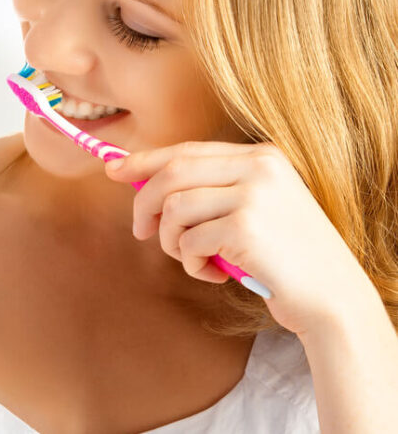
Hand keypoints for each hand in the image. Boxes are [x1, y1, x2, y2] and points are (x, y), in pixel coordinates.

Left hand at [104, 141, 377, 335]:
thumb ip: (209, 190)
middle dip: (144, 203)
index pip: (187, 150)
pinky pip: (189, 241)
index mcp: (261, 156)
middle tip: (141, 231)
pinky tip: (214, 274)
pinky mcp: (245, 227)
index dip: (144, 160)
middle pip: (172, 173)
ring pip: (174, 208)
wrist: (331, 295)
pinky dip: (191, 263)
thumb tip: (138, 178)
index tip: (113, 169)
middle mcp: (258, 168)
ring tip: (192, 259)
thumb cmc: (283, 256)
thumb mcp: (252, 208)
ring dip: (171, 241)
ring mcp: (254, 195)